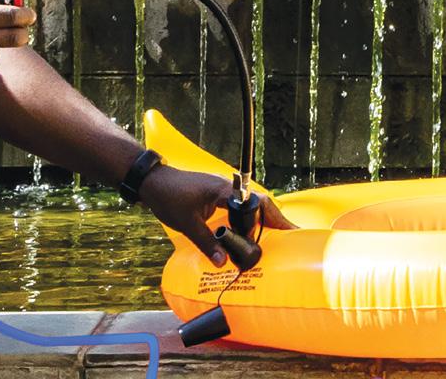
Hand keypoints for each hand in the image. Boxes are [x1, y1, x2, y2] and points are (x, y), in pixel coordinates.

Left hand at [139, 166, 296, 266]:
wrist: (152, 181)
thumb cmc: (168, 197)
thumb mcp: (187, 224)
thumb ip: (206, 243)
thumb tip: (223, 264)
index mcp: (224, 191)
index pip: (256, 204)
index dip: (272, 220)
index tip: (288, 233)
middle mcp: (228, 188)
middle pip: (260, 203)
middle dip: (276, 219)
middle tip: (293, 236)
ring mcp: (223, 191)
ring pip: (250, 205)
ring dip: (264, 219)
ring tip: (279, 237)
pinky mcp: (216, 195)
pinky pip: (239, 207)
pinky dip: (249, 218)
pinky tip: (253, 232)